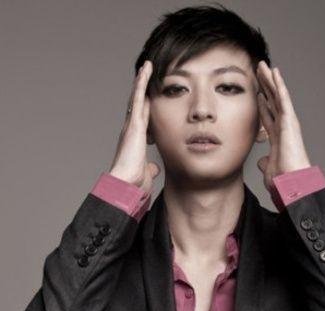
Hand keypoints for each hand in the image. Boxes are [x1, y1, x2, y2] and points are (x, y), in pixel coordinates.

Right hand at [108, 60, 160, 192]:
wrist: (125, 184)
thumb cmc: (134, 183)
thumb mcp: (146, 173)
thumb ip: (149, 168)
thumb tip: (153, 168)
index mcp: (135, 141)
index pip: (142, 119)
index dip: (146, 107)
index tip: (151, 97)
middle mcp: (131, 130)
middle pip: (137, 105)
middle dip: (142, 90)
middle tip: (147, 74)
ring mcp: (131, 125)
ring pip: (137, 97)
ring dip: (142, 81)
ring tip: (148, 66)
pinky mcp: (134, 123)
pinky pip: (138, 98)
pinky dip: (142, 83)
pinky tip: (146, 70)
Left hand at [256, 61, 311, 193]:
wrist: (292, 183)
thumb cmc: (283, 180)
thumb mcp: (269, 169)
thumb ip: (265, 162)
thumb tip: (261, 161)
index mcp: (278, 137)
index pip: (268, 115)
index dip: (262, 104)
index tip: (257, 93)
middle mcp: (284, 127)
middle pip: (272, 101)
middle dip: (265, 86)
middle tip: (257, 71)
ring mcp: (287, 122)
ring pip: (277, 95)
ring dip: (270, 80)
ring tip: (262, 65)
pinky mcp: (290, 120)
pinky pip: (283, 98)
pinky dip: (278, 84)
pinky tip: (274, 71)